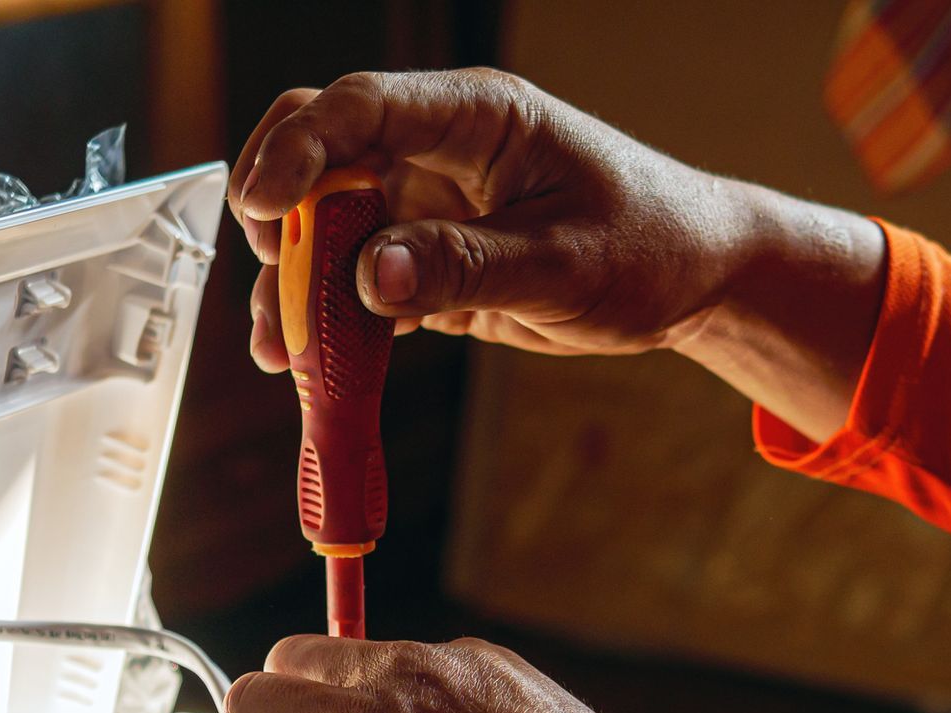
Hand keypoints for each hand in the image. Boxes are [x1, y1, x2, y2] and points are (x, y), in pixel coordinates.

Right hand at [228, 67, 763, 368]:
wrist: (690, 277)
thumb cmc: (647, 247)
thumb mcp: (562, 264)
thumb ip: (467, 267)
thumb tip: (372, 276)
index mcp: (476, 117)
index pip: (362, 108)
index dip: (301, 149)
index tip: (259, 205)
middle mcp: (438, 149)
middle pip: (322, 154)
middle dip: (278, 211)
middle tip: (269, 275)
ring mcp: (426, 201)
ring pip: (327, 227)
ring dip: (295, 285)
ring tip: (280, 350)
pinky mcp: (428, 256)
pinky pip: (359, 279)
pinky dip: (331, 320)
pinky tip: (312, 365)